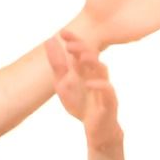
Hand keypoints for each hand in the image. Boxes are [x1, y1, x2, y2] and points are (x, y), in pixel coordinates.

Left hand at [45, 30, 120, 148]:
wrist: (96, 128)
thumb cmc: (81, 103)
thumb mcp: (63, 83)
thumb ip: (57, 64)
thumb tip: (49, 40)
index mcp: (85, 70)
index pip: (81, 51)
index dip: (73, 41)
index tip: (62, 32)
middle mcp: (96, 74)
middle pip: (92, 57)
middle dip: (82, 49)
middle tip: (70, 45)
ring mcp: (104, 87)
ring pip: (102, 71)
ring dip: (93, 63)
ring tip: (82, 57)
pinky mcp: (110, 101)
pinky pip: (107, 91)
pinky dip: (99, 85)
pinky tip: (90, 83)